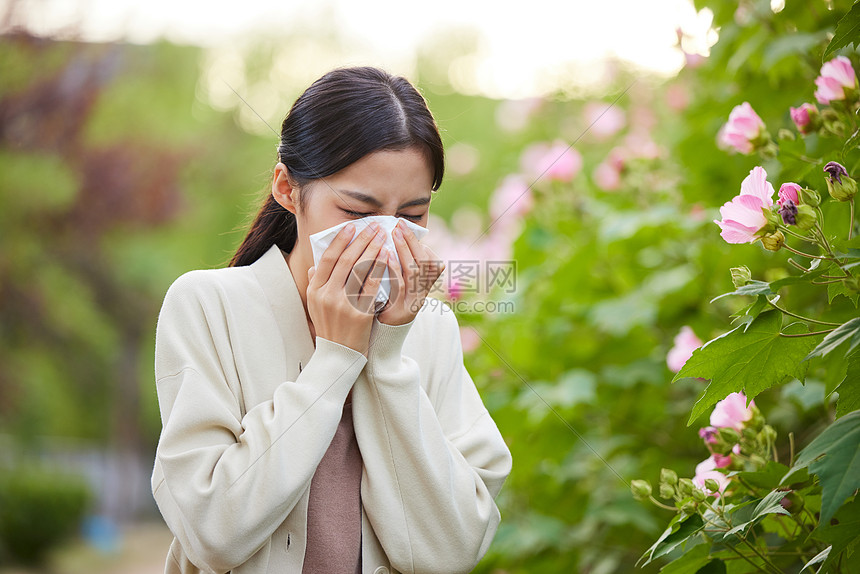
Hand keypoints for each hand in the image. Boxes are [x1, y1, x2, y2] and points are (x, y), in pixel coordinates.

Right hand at [306, 221, 388, 356]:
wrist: (338, 355)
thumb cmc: (330, 326)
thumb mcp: (315, 305)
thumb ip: (316, 283)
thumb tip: (317, 264)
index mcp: (315, 290)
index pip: (328, 259)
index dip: (340, 241)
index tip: (352, 227)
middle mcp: (327, 295)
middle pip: (345, 260)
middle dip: (361, 240)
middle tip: (373, 226)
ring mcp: (343, 305)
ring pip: (360, 270)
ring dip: (373, 249)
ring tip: (383, 237)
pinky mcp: (360, 313)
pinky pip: (372, 286)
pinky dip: (380, 269)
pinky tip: (388, 257)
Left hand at [376, 219, 444, 326]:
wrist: (380, 339)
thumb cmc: (384, 308)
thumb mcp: (395, 288)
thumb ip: (397, 270)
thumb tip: (390, 242)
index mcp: (423, 288)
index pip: (432, 262)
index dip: (420, 244)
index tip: (406, 226)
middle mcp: (422, 294)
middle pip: (424, 262)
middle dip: (412, 241)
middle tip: (399, 225)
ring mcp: (412, 302)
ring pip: (415, 271)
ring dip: (404, 249)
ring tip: (393, 234)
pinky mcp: (400, 310)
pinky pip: (399, 285)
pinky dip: (393, 267)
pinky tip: (385, 254)